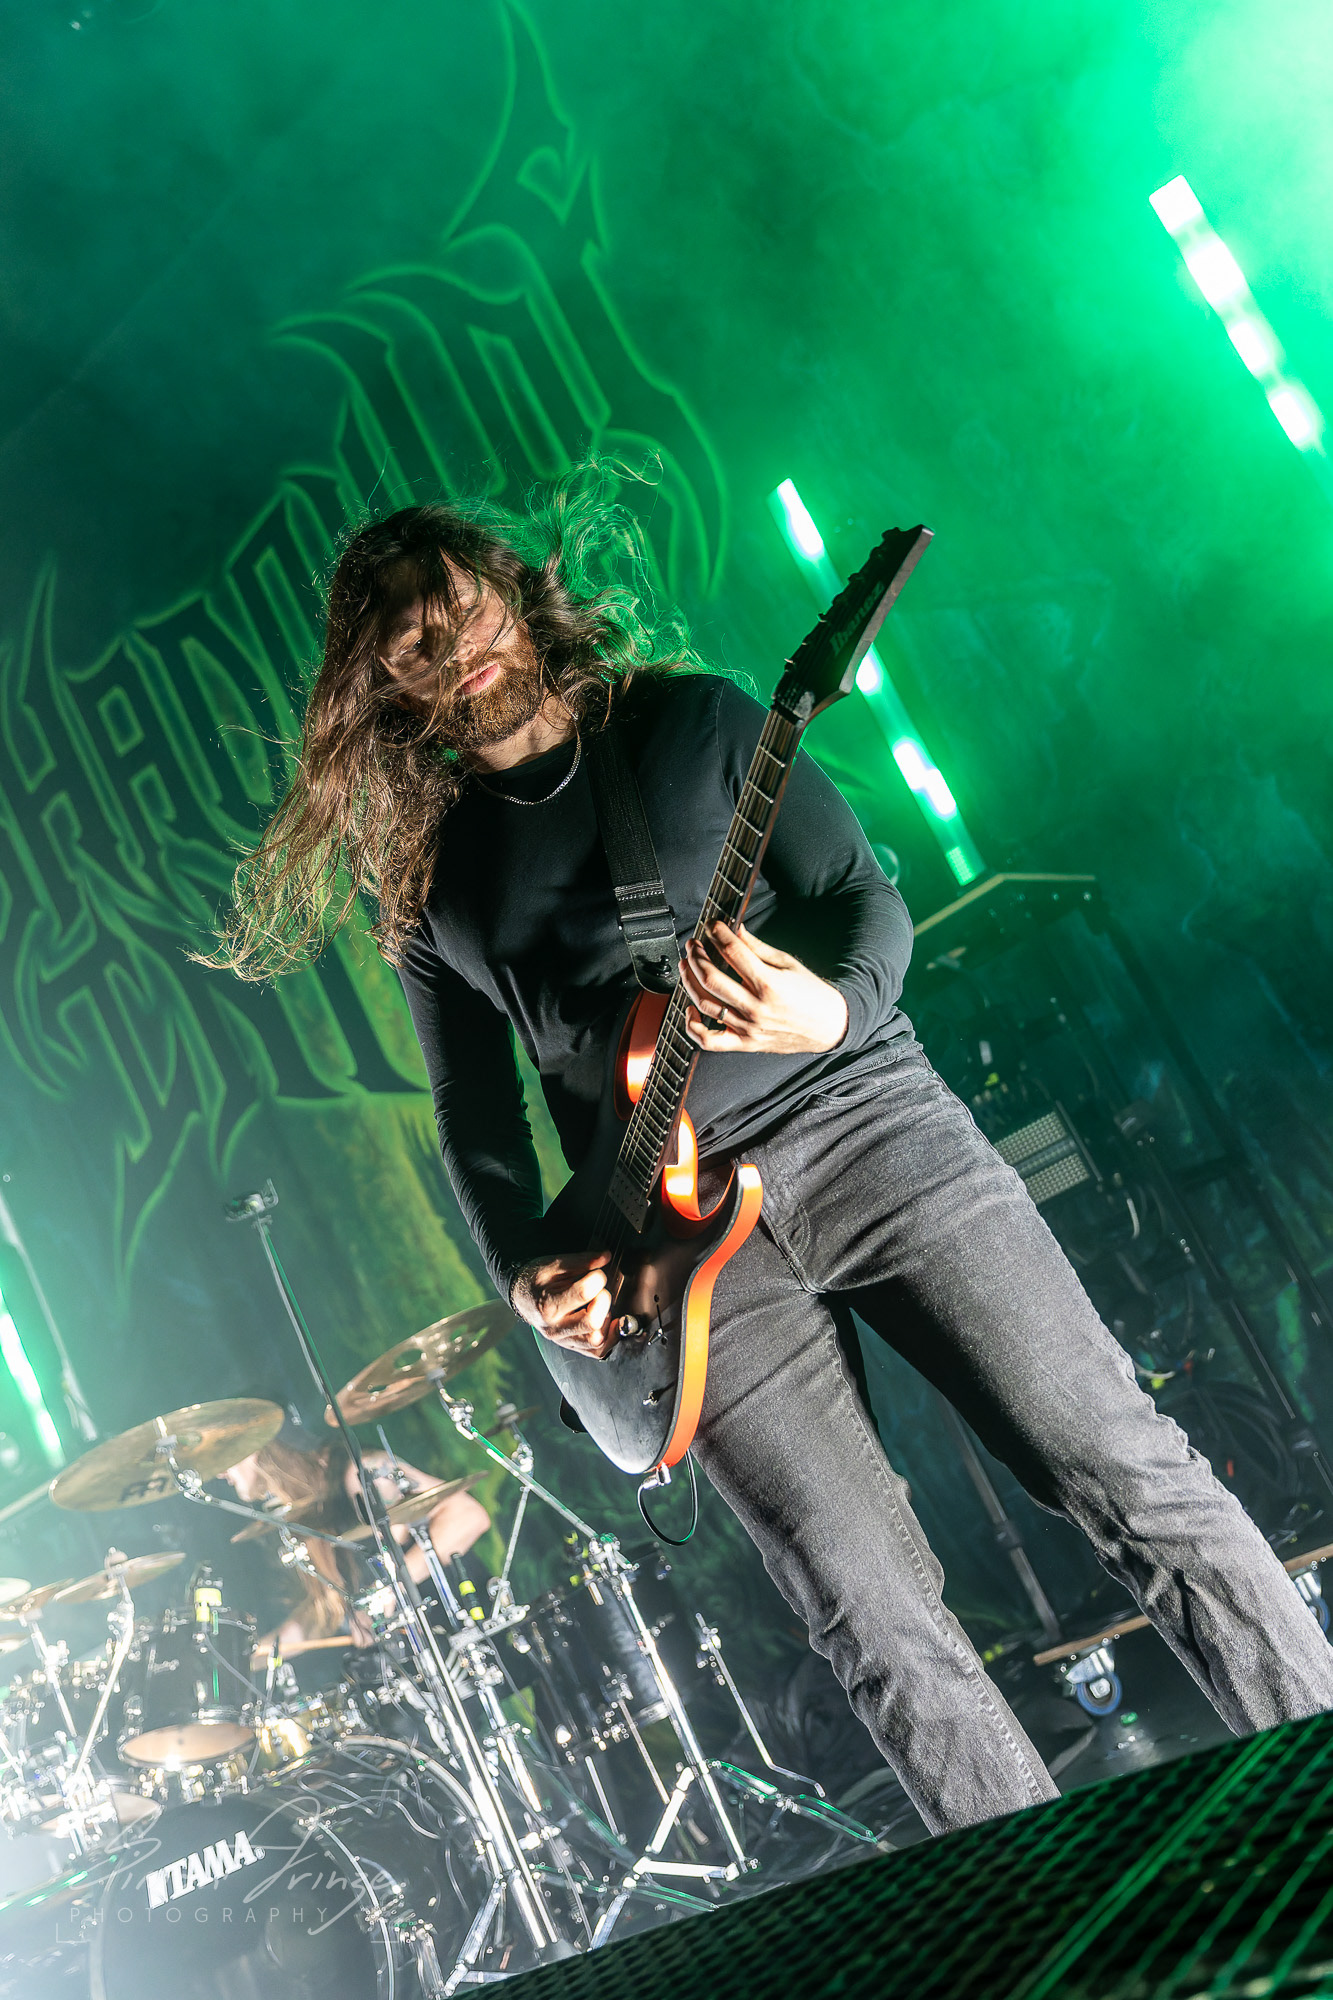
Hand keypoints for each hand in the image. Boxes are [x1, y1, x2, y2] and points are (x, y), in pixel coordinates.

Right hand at [511, 1250, 618, 1360]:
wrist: (523, 1297)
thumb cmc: (537, 1280)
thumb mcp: (553, 1264)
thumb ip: (580, 1261)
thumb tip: (605, 1257)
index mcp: (548, 1305)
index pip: (584, 1293)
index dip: (597, 1278)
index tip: (596, 1273)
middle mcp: (555, 1328)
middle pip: (592, 1322)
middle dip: (603, 1300)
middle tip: (598, 1291)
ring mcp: (563, 1340)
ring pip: (596, 1341)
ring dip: (606, 1320)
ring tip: (599, 1306)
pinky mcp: (572, 1346)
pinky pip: (597, 1352)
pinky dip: (609, 1337)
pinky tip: (607, 1320)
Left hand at [679, 921, 848, 1053]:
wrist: (830, 1026)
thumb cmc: (812, 995)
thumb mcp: (788, 963)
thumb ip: (758, 948)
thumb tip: (736, 930)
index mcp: (768, 983)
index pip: (733, 951)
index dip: (717, 933)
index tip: (712, 925)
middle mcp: (756, 1007)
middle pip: (711, 978)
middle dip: (696, 956)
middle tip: (694, 945)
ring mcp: (748, 1028)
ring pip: (705, 1004)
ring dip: (690, 981)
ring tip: (688, 966)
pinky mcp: (745, 1043)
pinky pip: (709, 1040)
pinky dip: (693, 1026)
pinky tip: (691, 1008)